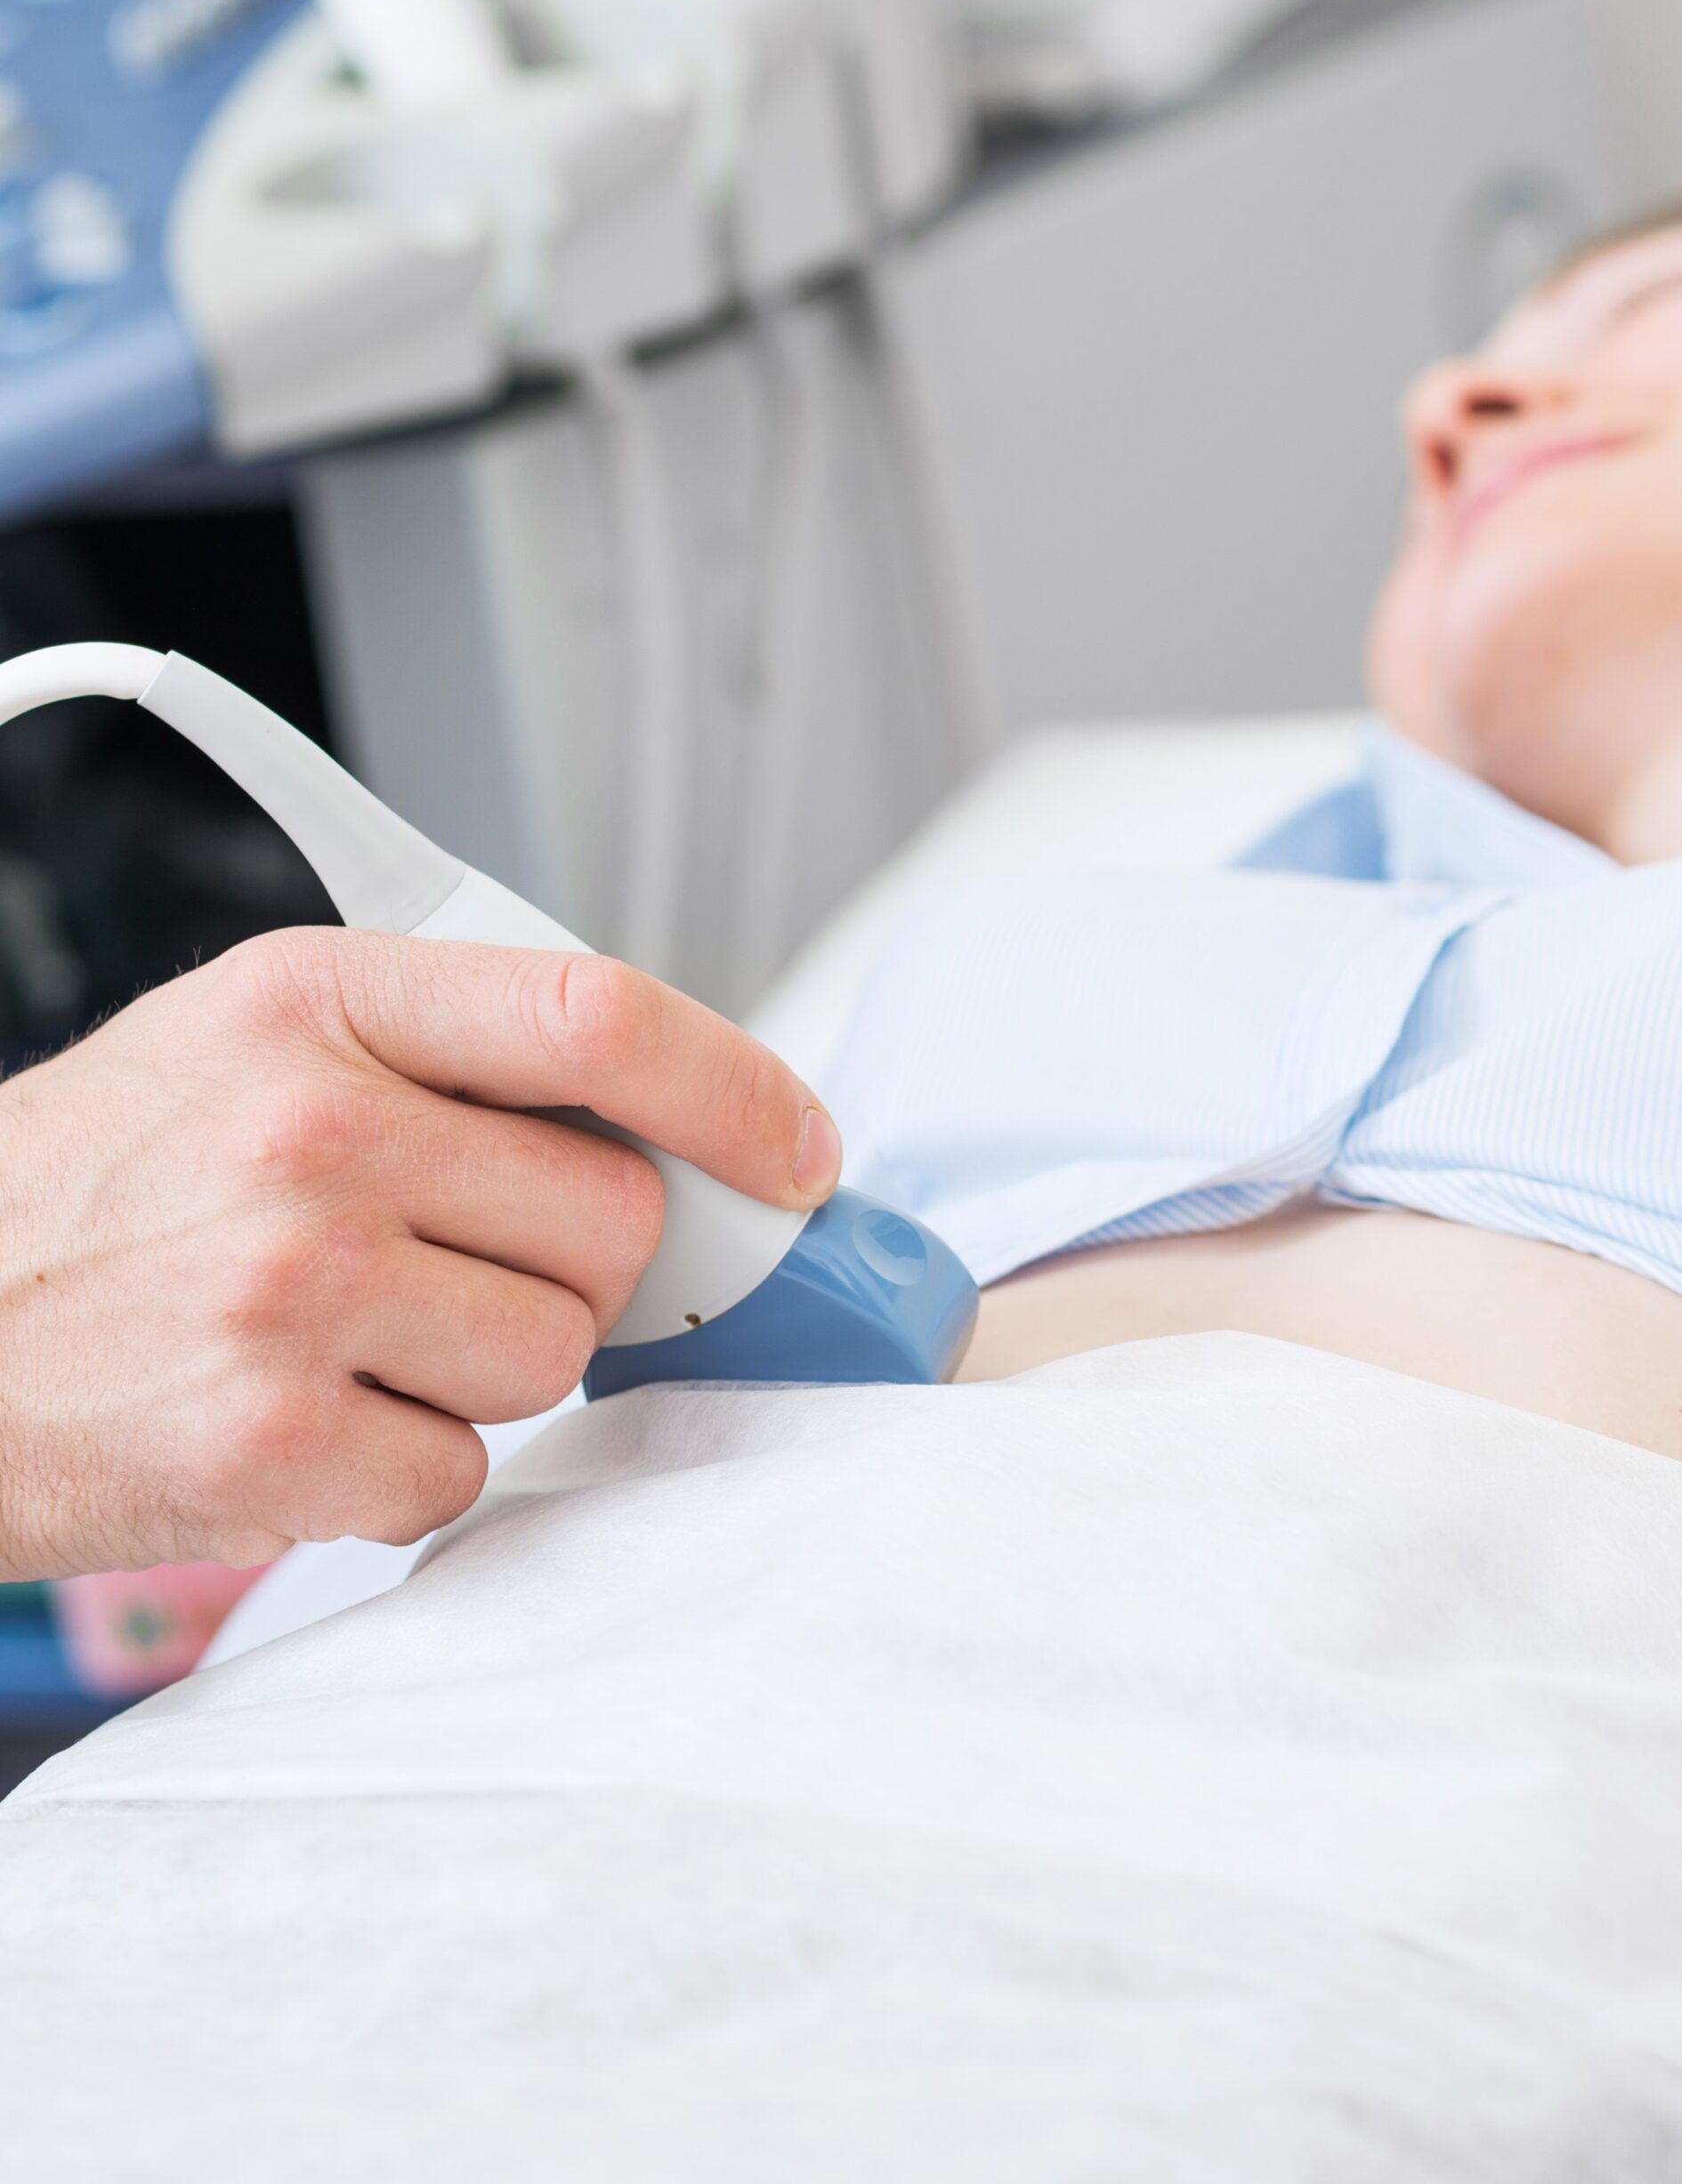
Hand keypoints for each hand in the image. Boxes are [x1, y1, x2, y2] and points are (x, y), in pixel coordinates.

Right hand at [0, 928, 841, 1580]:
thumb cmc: (95, 1186)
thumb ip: (447, 1049)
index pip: (599, 1014)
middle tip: (463, 1263)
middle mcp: (312, 1132)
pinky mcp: (272, 1441)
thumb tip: (662, 1113)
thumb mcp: (248, 1036)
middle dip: (576, 1260)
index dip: (737, 1087)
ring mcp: (292, 1289)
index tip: (796, 1150)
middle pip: (614, 1218)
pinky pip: (463, 1470)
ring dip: (490, 1367)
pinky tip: (311, 1416)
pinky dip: (408, 1461)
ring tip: (360, 1336)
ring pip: (556, 1354)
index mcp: (321, 1002)